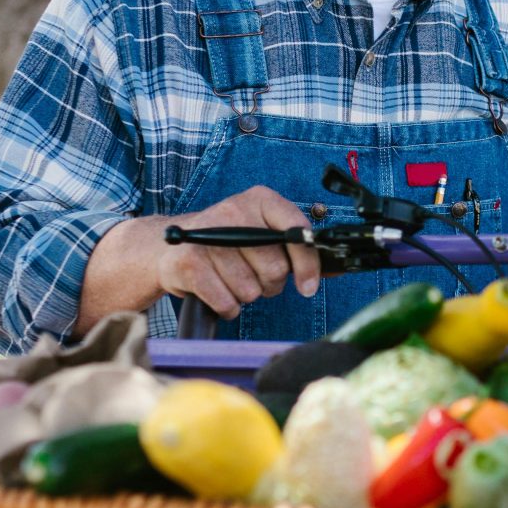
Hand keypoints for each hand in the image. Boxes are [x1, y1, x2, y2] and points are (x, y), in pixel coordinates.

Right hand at [158, 186, 322, 319]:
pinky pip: (227, 303)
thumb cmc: (227, 245)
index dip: (307, 263)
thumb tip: (337, 268)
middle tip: (254, 276)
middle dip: (269, 284)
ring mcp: (209, 236)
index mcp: (260, 200)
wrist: (171, 250)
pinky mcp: (190, 263)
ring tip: (230, 279)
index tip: (308, 286)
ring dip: (245, 295)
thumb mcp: (262, 235)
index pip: (297, 231)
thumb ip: (297, 250)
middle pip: (275, 268)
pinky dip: (226, 307)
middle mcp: (234, 211)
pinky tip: (216, 291)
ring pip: (251, 290)